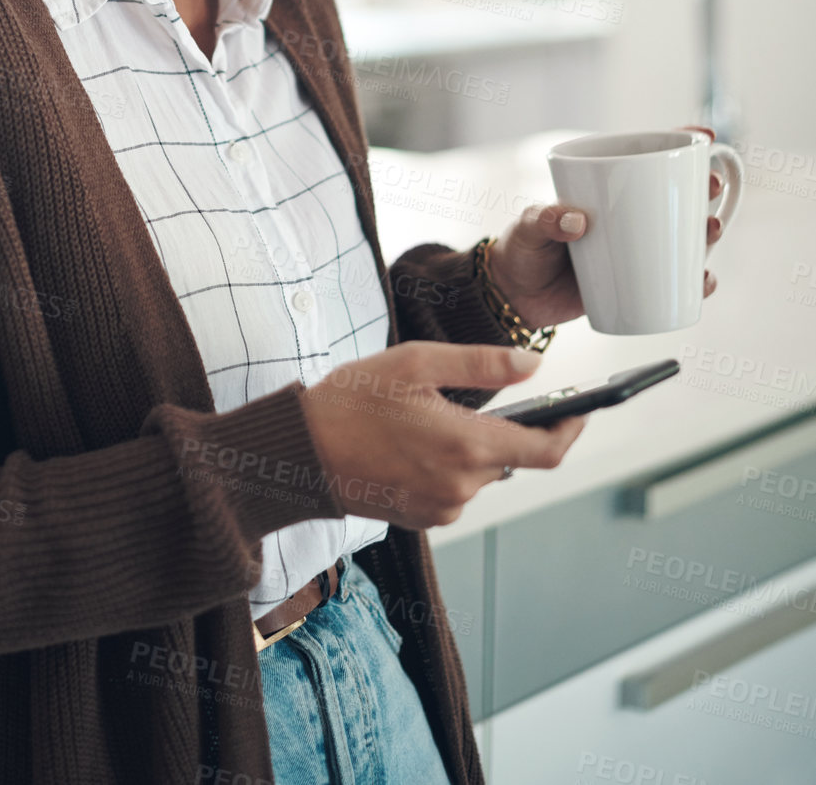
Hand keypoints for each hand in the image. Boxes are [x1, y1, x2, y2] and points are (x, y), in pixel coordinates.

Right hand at [301, 341, 585, 530]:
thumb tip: (535, 365)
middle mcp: (462, 486)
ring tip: (418, 418)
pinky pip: (451, 488)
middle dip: (495, 428)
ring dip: (464, 446)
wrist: (299, 453)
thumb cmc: (352, 400)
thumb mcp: (416, 363)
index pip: (546, 451)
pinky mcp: (421, 518)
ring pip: (478, 473)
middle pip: (507, 458)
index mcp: (468, 446)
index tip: (582, 411)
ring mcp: (442, 508)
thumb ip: (482, 363)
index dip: (571, 429)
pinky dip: (442, 464)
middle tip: (455, 396)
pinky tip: (406, 443)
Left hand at [488, 124, 725, 329]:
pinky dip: (696, 280)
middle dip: (703, 186)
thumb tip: (578, 222)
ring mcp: (636, 248)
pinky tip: (704, 280)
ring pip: (684, 236)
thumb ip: (545, 220)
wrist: (515, 297)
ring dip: (708, 231)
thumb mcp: (527, 227)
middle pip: (676, 195)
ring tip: (712, 229)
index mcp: (603, 187)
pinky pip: (677, 279)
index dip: (678, 143)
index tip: (703, 136)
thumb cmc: (520, 249)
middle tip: (709, 187)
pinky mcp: (639, 283)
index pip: (644, 157)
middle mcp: (627, 214)